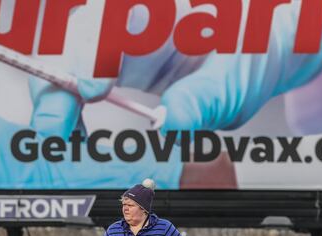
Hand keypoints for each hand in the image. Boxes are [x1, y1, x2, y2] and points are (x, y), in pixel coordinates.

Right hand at [30, 0, 321, 132]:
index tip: (90, 91)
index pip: (111, 19)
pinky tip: (71, 133)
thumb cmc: (256, 47)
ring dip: (56, 100)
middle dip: (57, 83)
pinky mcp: (114, 67)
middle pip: (76, 40)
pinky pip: (77, 82)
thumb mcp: (237, 77)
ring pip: (68, 61)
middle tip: (54, 128)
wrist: (267, 48)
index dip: (90, 54)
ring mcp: (120, 43)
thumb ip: (202, 98)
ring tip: (59, 136)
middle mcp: (134, 21)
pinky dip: (68, 110)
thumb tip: (165, 124)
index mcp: (164, 10)